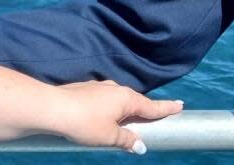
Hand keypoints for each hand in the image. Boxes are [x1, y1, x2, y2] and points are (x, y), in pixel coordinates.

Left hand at [50, 80, 182, 154]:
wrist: (53, 107)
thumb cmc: (85, 123)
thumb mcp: (109, 136)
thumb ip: (127, 140)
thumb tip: (140, 145)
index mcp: (126, 98)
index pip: (151, 106)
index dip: (166, 108)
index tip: (180, 105)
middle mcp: (115, 89)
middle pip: (136, 101)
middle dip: (145, 109)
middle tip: (157, 115)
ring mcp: (99, 87)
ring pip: (119, 99)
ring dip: (125, 110)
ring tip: (128, 122)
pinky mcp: (86, 89)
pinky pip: (105, 100)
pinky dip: (111, 108)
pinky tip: (103, 117)